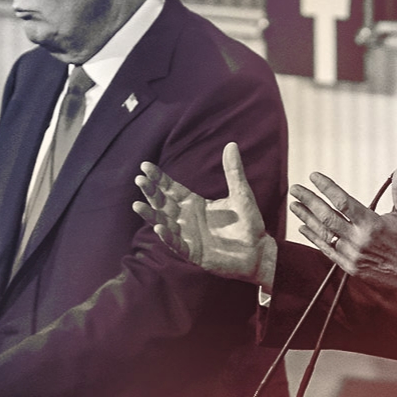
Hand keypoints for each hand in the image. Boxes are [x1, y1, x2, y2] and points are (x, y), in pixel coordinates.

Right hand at [134, 142, 276, 288]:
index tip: (145, 166)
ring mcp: (188, 236)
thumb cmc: (249, 223)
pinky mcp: (193, 252)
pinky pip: (176, 244)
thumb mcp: (241, 194)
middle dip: (151, 192)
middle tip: (139, 179)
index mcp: (195, 204)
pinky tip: (158, 228)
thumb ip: (233, 171)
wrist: (258, 251)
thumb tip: (231, 144)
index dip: (158, 178)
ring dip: (150, 215)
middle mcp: (187, 219)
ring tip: (137, 205)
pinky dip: (167, 237)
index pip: (171, 189)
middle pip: (163, 203)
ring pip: (163, 223)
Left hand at [290, 162, 396, 300]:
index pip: (343, 202)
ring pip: (323, 233)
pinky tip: (303, 227)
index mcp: (372, 224)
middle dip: (309, 200)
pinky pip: (327, 250)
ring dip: (306, 218)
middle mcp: (359, 239)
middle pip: (327, 216)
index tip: (315, 177)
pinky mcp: (349, 267)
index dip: (326, 188)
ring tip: (294, 205)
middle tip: (295, 189)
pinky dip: (314, 238)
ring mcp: (352, 254)